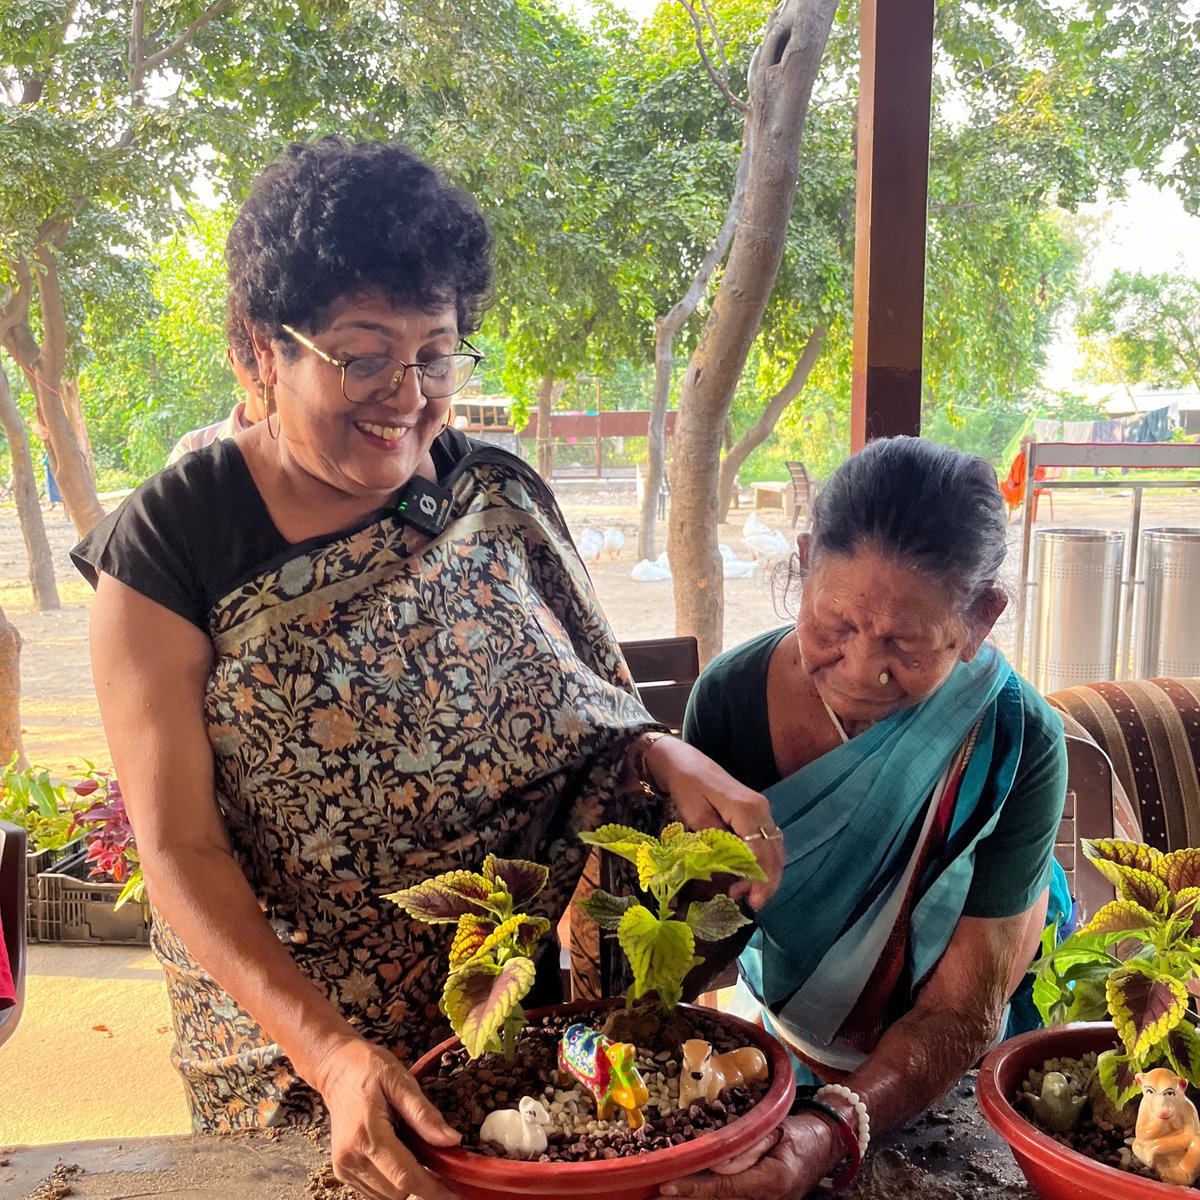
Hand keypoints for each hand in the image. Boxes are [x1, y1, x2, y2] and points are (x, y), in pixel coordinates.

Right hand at [311, 1034, 461, 1199]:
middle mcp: (351, 1157)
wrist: (337, 1069)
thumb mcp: (401, 1080)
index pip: (405, 1176)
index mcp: (367, 1134)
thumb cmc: (370, 1069)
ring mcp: (344, 1167)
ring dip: (406, 1182)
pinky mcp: (342, 1171)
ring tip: (410, 1149)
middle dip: (421, 1180)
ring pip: (386, 1196)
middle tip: (436, 1157)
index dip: (433, 1190)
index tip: (455, 1194)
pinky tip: (395, 1155)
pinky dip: (391, 1181)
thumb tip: (452, 1140)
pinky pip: (375, 1191)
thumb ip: (424, 1113)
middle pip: (397, 1191)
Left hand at [645, 736, 782, 907]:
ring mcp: (761, 811)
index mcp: (748, 810)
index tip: (753, 902)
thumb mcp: (695, 815)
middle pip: (773, 853)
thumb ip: (715, 841)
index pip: (761, 852)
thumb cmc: (687, 786)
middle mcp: (761, 810)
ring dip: (764, 874)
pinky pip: (766, 842)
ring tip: (744, 893)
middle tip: (751, 904)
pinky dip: (761, 862)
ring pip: (773, 849)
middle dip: (766, 882)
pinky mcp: (756, 813)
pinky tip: (745, 875)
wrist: (685, 762)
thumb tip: (728, 868)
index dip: (760, 880)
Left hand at [655, 1113, 841, 1199]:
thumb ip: (747, 1147)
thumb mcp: (775, 1130)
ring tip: (666, 1196)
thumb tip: (717, 1163)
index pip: (724, 1188)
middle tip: (655, 1196)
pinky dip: (711, 1196)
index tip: (667, 1186)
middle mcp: (768, 1199)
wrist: (826, 1144)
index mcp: (771, 1180)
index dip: (694, 1189)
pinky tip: (690, 1191)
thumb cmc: (801, 1132)